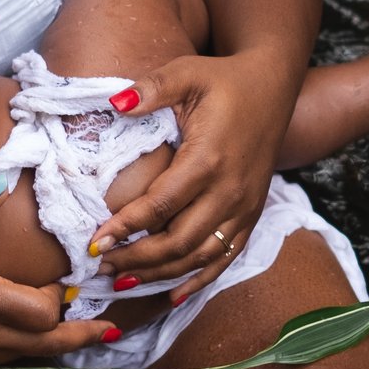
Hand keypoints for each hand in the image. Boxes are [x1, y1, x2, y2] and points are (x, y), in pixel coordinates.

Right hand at [0, 183, 115, 367]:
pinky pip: (3, 362)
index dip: (62, 298)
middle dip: (79, 334)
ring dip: (56, 347)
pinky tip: (29, 341)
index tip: (67, 278)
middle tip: (108, 329)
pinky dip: (26, 353)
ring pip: (27, 358)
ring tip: (81, 337)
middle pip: (47, 344)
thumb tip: (3, 180)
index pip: (43, 310)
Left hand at [88, 52, 292, 302]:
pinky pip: (225, 258)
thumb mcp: (187, 73)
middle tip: (102, 265)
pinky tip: (173, 295)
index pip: (160, 206)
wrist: (273, 87)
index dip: (125, 227)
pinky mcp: (251, 216)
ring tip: (124, 280)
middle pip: (178, 241)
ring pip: (200, 257)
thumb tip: (115, 103)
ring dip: (161, 274)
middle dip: (137, 260)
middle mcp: (229, 191)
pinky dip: (199, 280)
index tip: (94, 241)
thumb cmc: (225, 80)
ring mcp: (244, 208)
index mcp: (208, 159)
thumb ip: (152, 88)